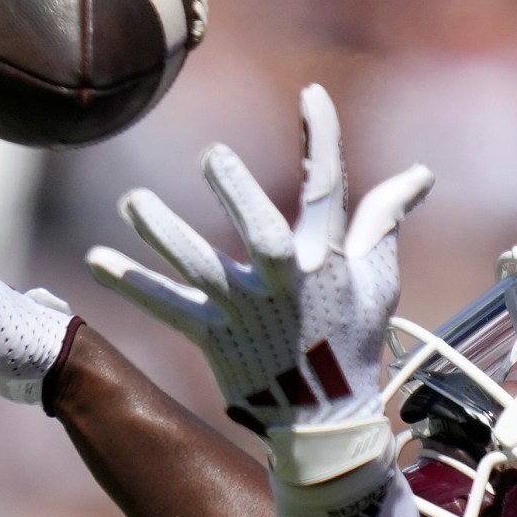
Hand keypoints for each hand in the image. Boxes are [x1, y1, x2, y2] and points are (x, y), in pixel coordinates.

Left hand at [86, 85, 431, 430]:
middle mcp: (284, 286)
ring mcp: (245, 313)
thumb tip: (419, 173)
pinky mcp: (213, 338)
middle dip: (239, 194)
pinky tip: (96, 260)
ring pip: (200, 268)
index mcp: (326, 263)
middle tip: (213, 156)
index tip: (311, 95)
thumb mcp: (378, 282)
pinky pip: (167, 307)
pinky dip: (132, 285)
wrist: (323, 422)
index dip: (323, 141)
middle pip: (261, 234)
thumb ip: (384, 222)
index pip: (330, 192)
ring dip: (164, 234)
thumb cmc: (352, 343)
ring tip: (132, 202)